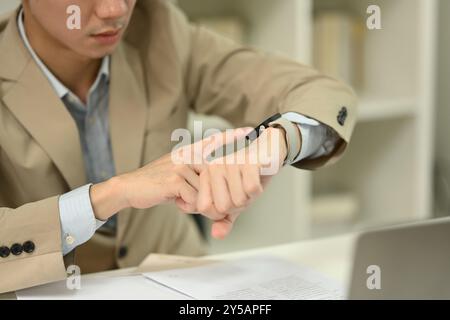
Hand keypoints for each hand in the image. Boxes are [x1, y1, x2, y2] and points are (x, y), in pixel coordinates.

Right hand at [89, 128, 250, 220]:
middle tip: (199, 204)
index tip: (247, 129)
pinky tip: (173, 200)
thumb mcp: (178, 178)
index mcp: (188, 153)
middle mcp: (187, 155)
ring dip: (196, 204)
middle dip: (213, 197)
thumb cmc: (155, 186)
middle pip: (214, 178)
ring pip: (206, 192)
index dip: (230, 136)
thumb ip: (196, 181)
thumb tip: (214, 195)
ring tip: (179, 199)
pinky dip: (187, 206)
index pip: (212, 141)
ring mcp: (182, 165)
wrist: (129, 188)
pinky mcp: (176, 179)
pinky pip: (195, 200)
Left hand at [196, 126, 289, 238]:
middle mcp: (214, 167)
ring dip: (250, 197)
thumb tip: (217, 235)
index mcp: (206, 175)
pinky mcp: (248, 161)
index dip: (220, 212)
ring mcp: (230, 163)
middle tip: (243, 190)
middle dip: (238, 205)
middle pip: (223, 207)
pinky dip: (258, 189)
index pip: (205, 208)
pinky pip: (251, 189)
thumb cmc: (247, 176)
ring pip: (239, 200)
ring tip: (250, 182)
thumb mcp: (233, 200)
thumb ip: (223, 219)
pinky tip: (257, 178)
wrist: (268, 151)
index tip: (230, 199)